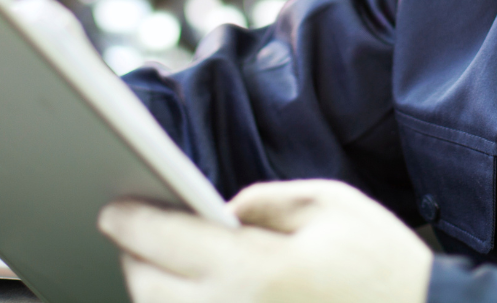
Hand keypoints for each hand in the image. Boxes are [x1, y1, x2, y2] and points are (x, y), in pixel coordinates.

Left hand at [98, 179, 432, 302]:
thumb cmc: (383, 268)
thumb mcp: (330, 207)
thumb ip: (265, 202)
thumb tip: (222, 212)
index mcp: (254, 271)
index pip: (166, 241)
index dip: (131, 221)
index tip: (113, 209)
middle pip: (150, 292)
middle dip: (135, 259)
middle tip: (135, 234)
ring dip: (155, 295)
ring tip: (160, 268)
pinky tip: (198, 295)